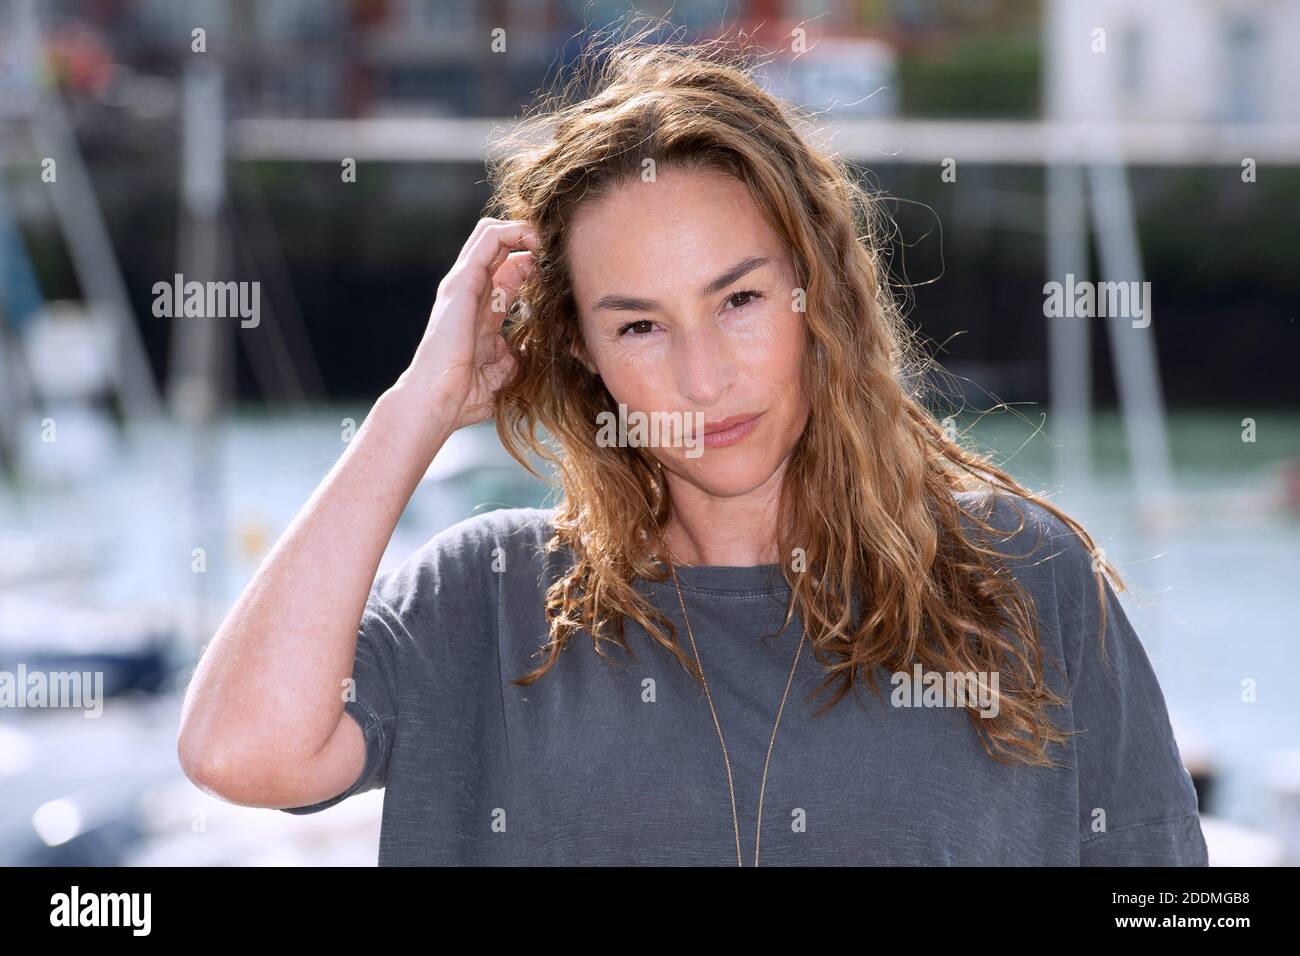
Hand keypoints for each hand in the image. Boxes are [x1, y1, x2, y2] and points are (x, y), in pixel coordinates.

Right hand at [394, 217, 537, 431]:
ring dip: (525, 230)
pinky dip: (516, 232)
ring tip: (550, 241)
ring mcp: (464, 283)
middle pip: (501, 246)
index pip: (511, 270)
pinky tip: (537, 244)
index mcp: (483, 310)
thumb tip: (539, 348)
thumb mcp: (505, 371)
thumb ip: (520, 354)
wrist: (438, 402)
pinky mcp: (462, 280)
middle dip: (531, 241)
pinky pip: (489, 239)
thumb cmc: (465, 395)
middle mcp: (472, 291)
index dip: (537, 263)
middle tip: (558, 250)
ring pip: (492, 232)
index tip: (563, 272)